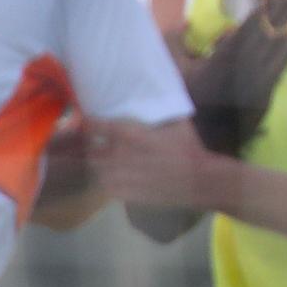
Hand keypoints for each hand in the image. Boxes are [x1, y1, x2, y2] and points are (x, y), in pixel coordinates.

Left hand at [84, 119, 216, 209]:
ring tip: (103, 160)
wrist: (198, 180)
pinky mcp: (127, 194)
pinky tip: (113, 177)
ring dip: (97, 164)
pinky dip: (106, 181)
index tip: (88, 121)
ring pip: (96, 169)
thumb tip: (156, 92)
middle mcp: (121, 155)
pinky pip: (106, 187)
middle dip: (90, 145)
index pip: (96, 126)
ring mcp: (122, 177)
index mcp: (130, 134)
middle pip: (91, 149)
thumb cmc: (188, 148)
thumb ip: (161, 109)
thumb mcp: (176, 121)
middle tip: (94, 142)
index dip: (88, 123)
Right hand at [186, 0, 286, 155]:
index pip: (244, 32)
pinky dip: (286, 54)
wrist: (195, 137)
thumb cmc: (181, 97)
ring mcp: (253, 87)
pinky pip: (277, 72)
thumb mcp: (168, 67)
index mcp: (217, 64)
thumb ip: (175, 41)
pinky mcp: (261, 99)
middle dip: (281, 11)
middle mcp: (239, 74)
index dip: (260, 12)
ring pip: (274, 50)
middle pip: (265, 36)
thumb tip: (188, 23)